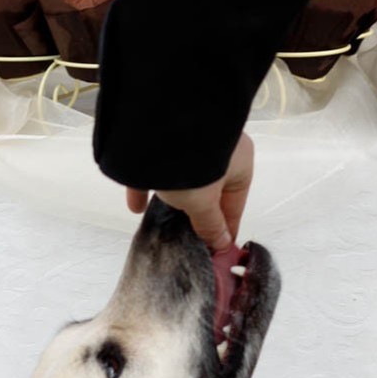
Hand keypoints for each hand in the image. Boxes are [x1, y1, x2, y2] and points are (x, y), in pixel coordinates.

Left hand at [126, 133, 253, 251]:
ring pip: (182, 179)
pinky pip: (155, 170)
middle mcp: (217, 150)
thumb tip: (221, 243)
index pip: (235, 204)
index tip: (217, 250)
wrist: (161, 127)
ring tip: (167, 221)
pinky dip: (147, 189)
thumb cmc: (194, 165)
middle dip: (198, 213)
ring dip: (174, 200)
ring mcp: (189, 143)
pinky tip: (137, 206)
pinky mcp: (160, 142)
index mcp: (239, 163)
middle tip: (190, 238)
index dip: (226, 230)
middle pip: (210, 190)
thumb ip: (211, 225)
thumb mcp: (203, 203)